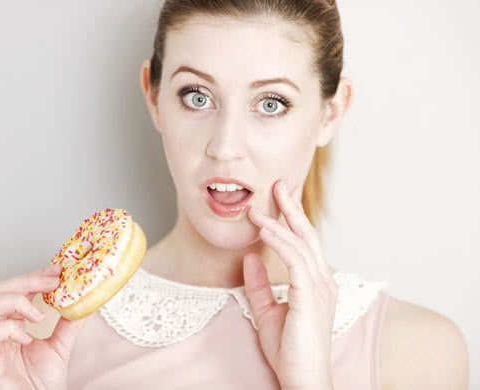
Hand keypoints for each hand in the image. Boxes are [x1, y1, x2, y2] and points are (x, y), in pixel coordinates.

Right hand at [0, 263, 84, 389]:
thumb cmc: (39, 385)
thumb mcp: (60, 346)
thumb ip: (68, 323)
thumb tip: (83, 302)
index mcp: (11, 324)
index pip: (16, 288)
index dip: (35, 275)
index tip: (57, 270)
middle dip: (27, 280)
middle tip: (52, 282)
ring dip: (16, 301)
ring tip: (38, 313)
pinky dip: (9, 329)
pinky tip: (26, 337)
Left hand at [243, 180, 337, 389]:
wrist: (303, 378)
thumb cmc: (290, 350)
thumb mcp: (267, 311)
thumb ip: (259, 284)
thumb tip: (249, 258)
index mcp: (315, 283)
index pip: (304, 243)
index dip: (291, 219)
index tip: (277, 199)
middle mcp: (322, 280)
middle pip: (307, 234)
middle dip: (292, 207)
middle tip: (278, 184)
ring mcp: (320, 286)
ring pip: (300, 243)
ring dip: (278, 221)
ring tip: (259, 206)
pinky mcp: (311, 294)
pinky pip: (294, 259)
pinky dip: (278, 241)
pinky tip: (264, 230)